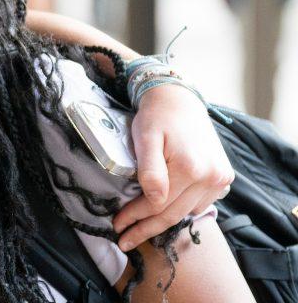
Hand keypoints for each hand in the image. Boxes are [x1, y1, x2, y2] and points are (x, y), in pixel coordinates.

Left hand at [111, 84, 233, 250]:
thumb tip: (153, 199)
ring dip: (164, 223)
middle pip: (173, 214)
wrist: (180, 99)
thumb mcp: (145, 138)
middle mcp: (210, 177)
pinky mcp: (223, 177)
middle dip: (146, 229)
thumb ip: (150, 170)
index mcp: (190, 168)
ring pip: (187, 212)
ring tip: (140, 230)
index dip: (135, 218)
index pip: (157, 205)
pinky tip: (165, 213)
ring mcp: (220, 179)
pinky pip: (201, 204)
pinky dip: (182, 211)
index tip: (117, 226)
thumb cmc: (157, 117)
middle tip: (124, 240)